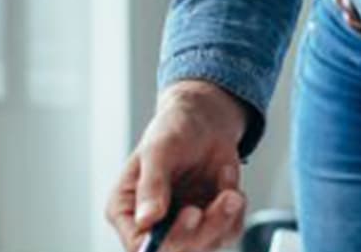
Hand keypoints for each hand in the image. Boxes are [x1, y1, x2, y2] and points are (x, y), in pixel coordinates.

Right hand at [106, 81, 248, 251]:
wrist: (205, 121)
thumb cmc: (174, 129)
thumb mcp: (159, 149)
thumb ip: (152, 184)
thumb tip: (147, 220)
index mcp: (126, 209)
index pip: (137, 245)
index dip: (163, 242)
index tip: (192, 213)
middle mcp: (151, 226)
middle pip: (175, 251)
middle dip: (203, 228)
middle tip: (224, 198)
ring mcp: (181, 229)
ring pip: (206, 245)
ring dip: (224, 216)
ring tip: (228, 184)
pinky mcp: (208, 226)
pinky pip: (228, 233)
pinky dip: (235, 210)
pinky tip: (228, 183)